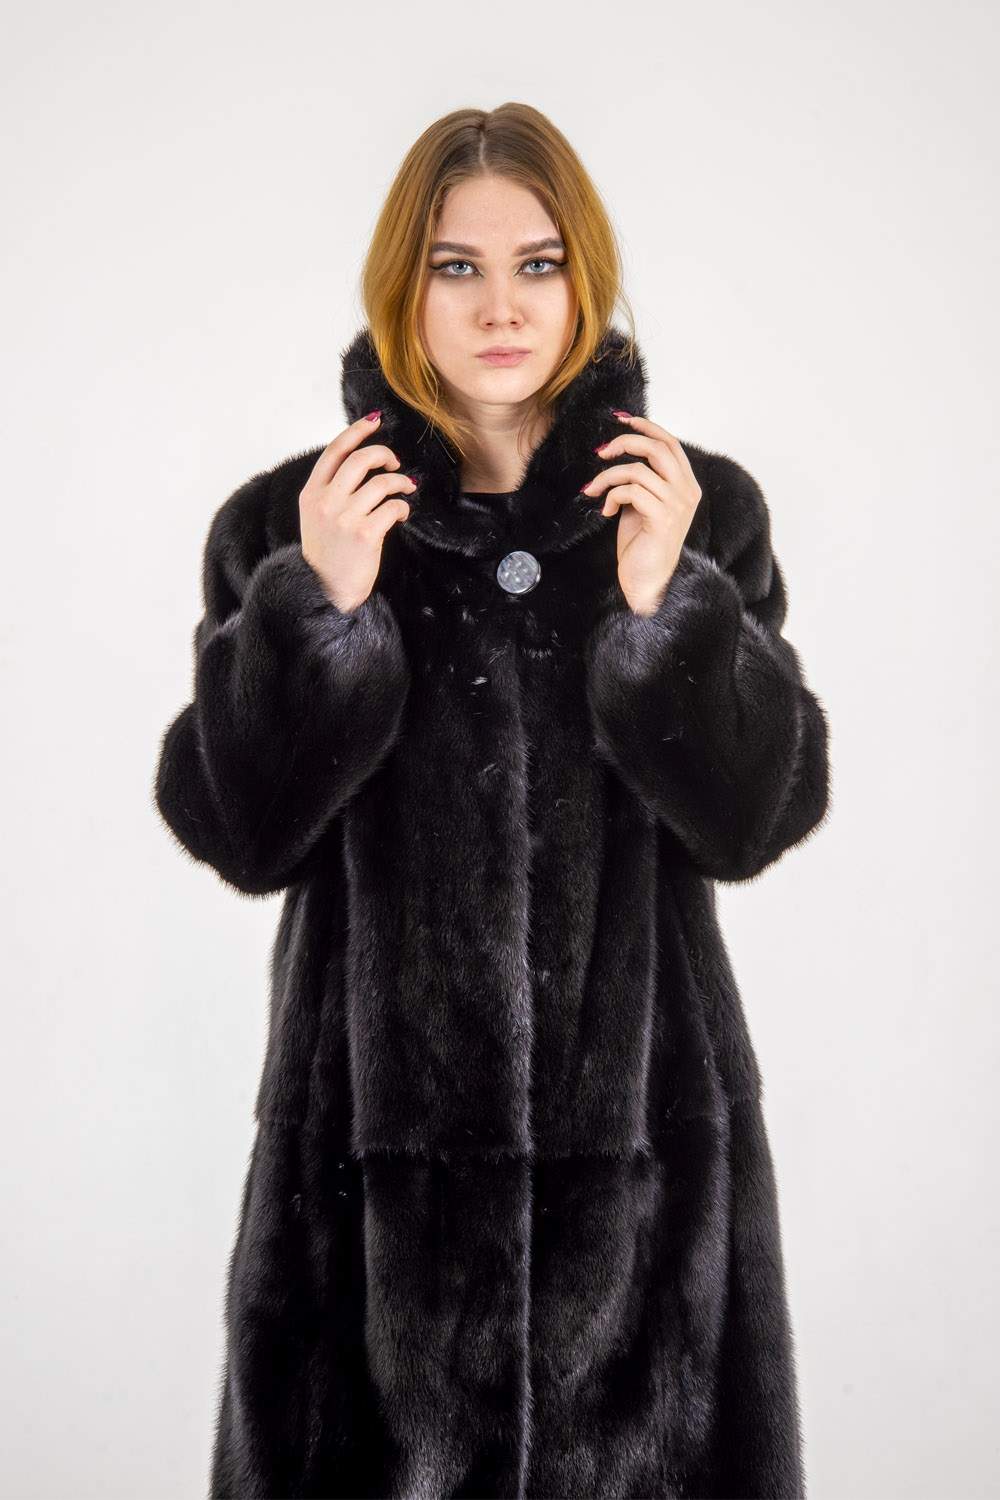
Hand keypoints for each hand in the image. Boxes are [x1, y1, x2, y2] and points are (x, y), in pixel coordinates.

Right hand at [300, 414, 416, 613]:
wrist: (324, 591)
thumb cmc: (327, 553)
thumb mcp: (316, 516)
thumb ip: (331, 489)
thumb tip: (361, 460)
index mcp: (311, 494)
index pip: (335, 451)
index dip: (357, 431)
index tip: (375, 421)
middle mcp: (325, 502)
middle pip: (360, 460)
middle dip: (384, 454)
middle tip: (395, 463)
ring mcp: (344, 518)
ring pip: (382, 482)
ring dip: (401, 482)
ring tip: (406, 488)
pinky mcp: (365, 535)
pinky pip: (393, 508)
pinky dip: (402, 508)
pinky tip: (401, 514)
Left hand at [581, 413, 702, 615]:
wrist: (647, 581)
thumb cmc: (642, 544)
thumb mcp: (643, 503)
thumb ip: (641, 479)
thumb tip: (618, 451)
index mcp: (686, 485)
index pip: (670, 443)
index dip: (646, 427)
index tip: (622, 419)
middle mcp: (687, 492)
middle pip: (657, 448)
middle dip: (624, 442)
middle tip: (601, 451)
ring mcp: (677, 505)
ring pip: (637, 470)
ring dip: (607, 477)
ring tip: (594, 490)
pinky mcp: (662, 518)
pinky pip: (630, 491)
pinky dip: (611, 497)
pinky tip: (606, 512)